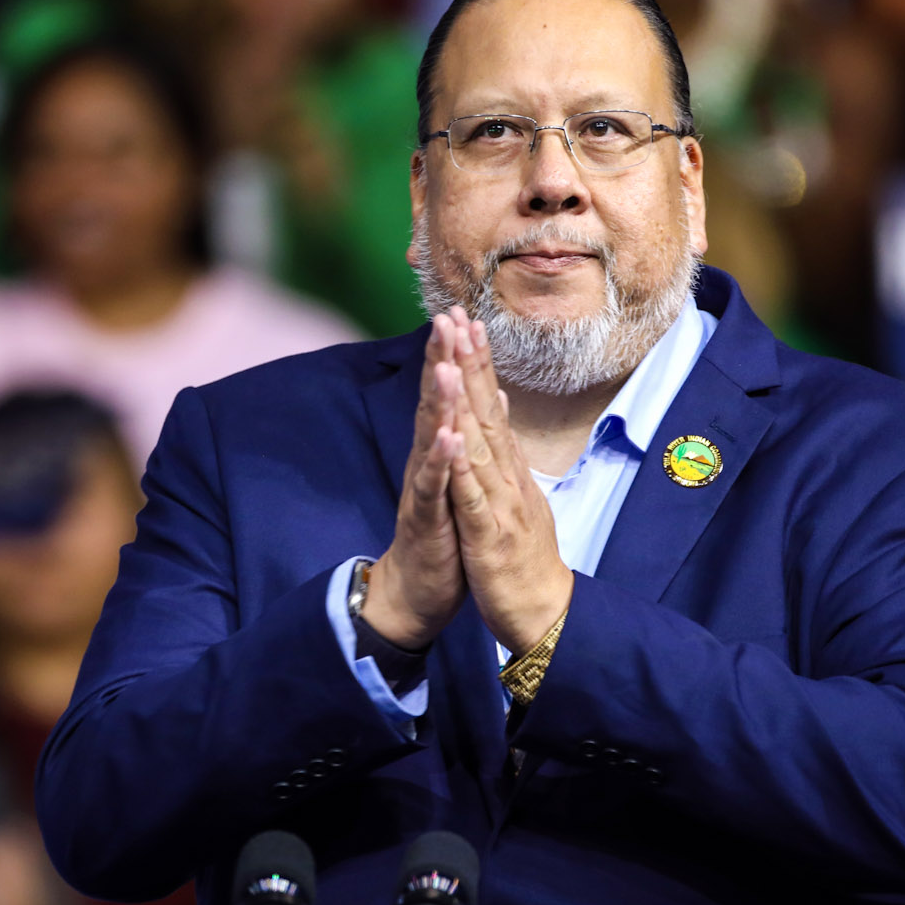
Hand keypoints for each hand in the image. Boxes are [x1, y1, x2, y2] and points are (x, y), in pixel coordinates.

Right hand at [361, 312, 472, 647]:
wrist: (418, 591)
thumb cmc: (443, 535)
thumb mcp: (460, 480)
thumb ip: (468, 437)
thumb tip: (486, 396)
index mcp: (441, 452)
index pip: (451, 395)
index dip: (456, 355)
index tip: (463, 313)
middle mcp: (428, 462)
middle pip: (435, 403)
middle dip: (441, 361)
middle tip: (445, 318)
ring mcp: (425, 488)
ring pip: (430, 438)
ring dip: (439, 402)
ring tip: (447, 367)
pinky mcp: (426, 519)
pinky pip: (433, 487)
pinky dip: (440, 463)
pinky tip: (447, 438)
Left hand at [442, 316, 573, 651]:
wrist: (545, 613)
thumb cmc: (525, 558)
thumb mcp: (518, 497)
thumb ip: (508, 453)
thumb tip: (504, 409)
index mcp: (508, 470)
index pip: (493, 405)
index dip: (479, 362)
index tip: (465, 321)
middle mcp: (508, 477)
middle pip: (488, 411)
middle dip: (472, 363)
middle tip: (458, 317)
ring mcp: (501, 503)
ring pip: (479, 444)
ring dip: (466, 401)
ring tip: (453, 360)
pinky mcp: (490, 534)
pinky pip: (472, 497)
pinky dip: (460, 467)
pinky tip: (449, 438)